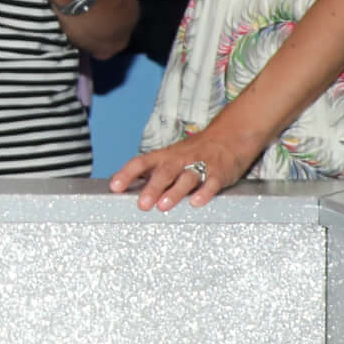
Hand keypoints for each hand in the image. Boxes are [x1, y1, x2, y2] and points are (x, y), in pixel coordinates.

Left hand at [108, 123, 256, 208]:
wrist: (228, 137)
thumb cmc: (193, 152)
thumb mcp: (169, 157)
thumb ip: (150, 172)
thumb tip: (123, 185)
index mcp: (163, 156)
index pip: (141, 163)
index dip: (126, 174)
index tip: (115, 187)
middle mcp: (179, 160)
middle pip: (164, 172)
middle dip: (152, 188)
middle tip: (142, 205)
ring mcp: (200, 166)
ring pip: (186, 178)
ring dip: (174, 192)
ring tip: (163, 206)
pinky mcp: (218, 174)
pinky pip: (211, 183)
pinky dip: (204, 193)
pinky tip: (196, 203)